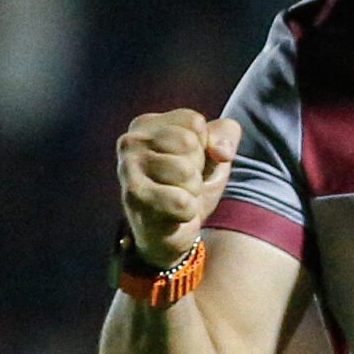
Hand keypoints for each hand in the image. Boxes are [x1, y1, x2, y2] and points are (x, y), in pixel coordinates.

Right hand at [117, 108, 241, 266]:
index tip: (188, 161)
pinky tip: (173, 214)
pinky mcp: (133, 199)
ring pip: (185, 172)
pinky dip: (187, 212)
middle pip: (189, 144)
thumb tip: (221, 152)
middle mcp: (130, 141)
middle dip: (196, 169)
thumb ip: (226, 134)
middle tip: (181, 183)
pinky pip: (181, 201)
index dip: (204, 146)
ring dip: (191, 191)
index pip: (195, 123)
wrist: (174, 230)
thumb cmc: (192, 183)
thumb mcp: (216, 151)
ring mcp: (127, 170)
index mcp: (146, 124)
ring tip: (177, 196)